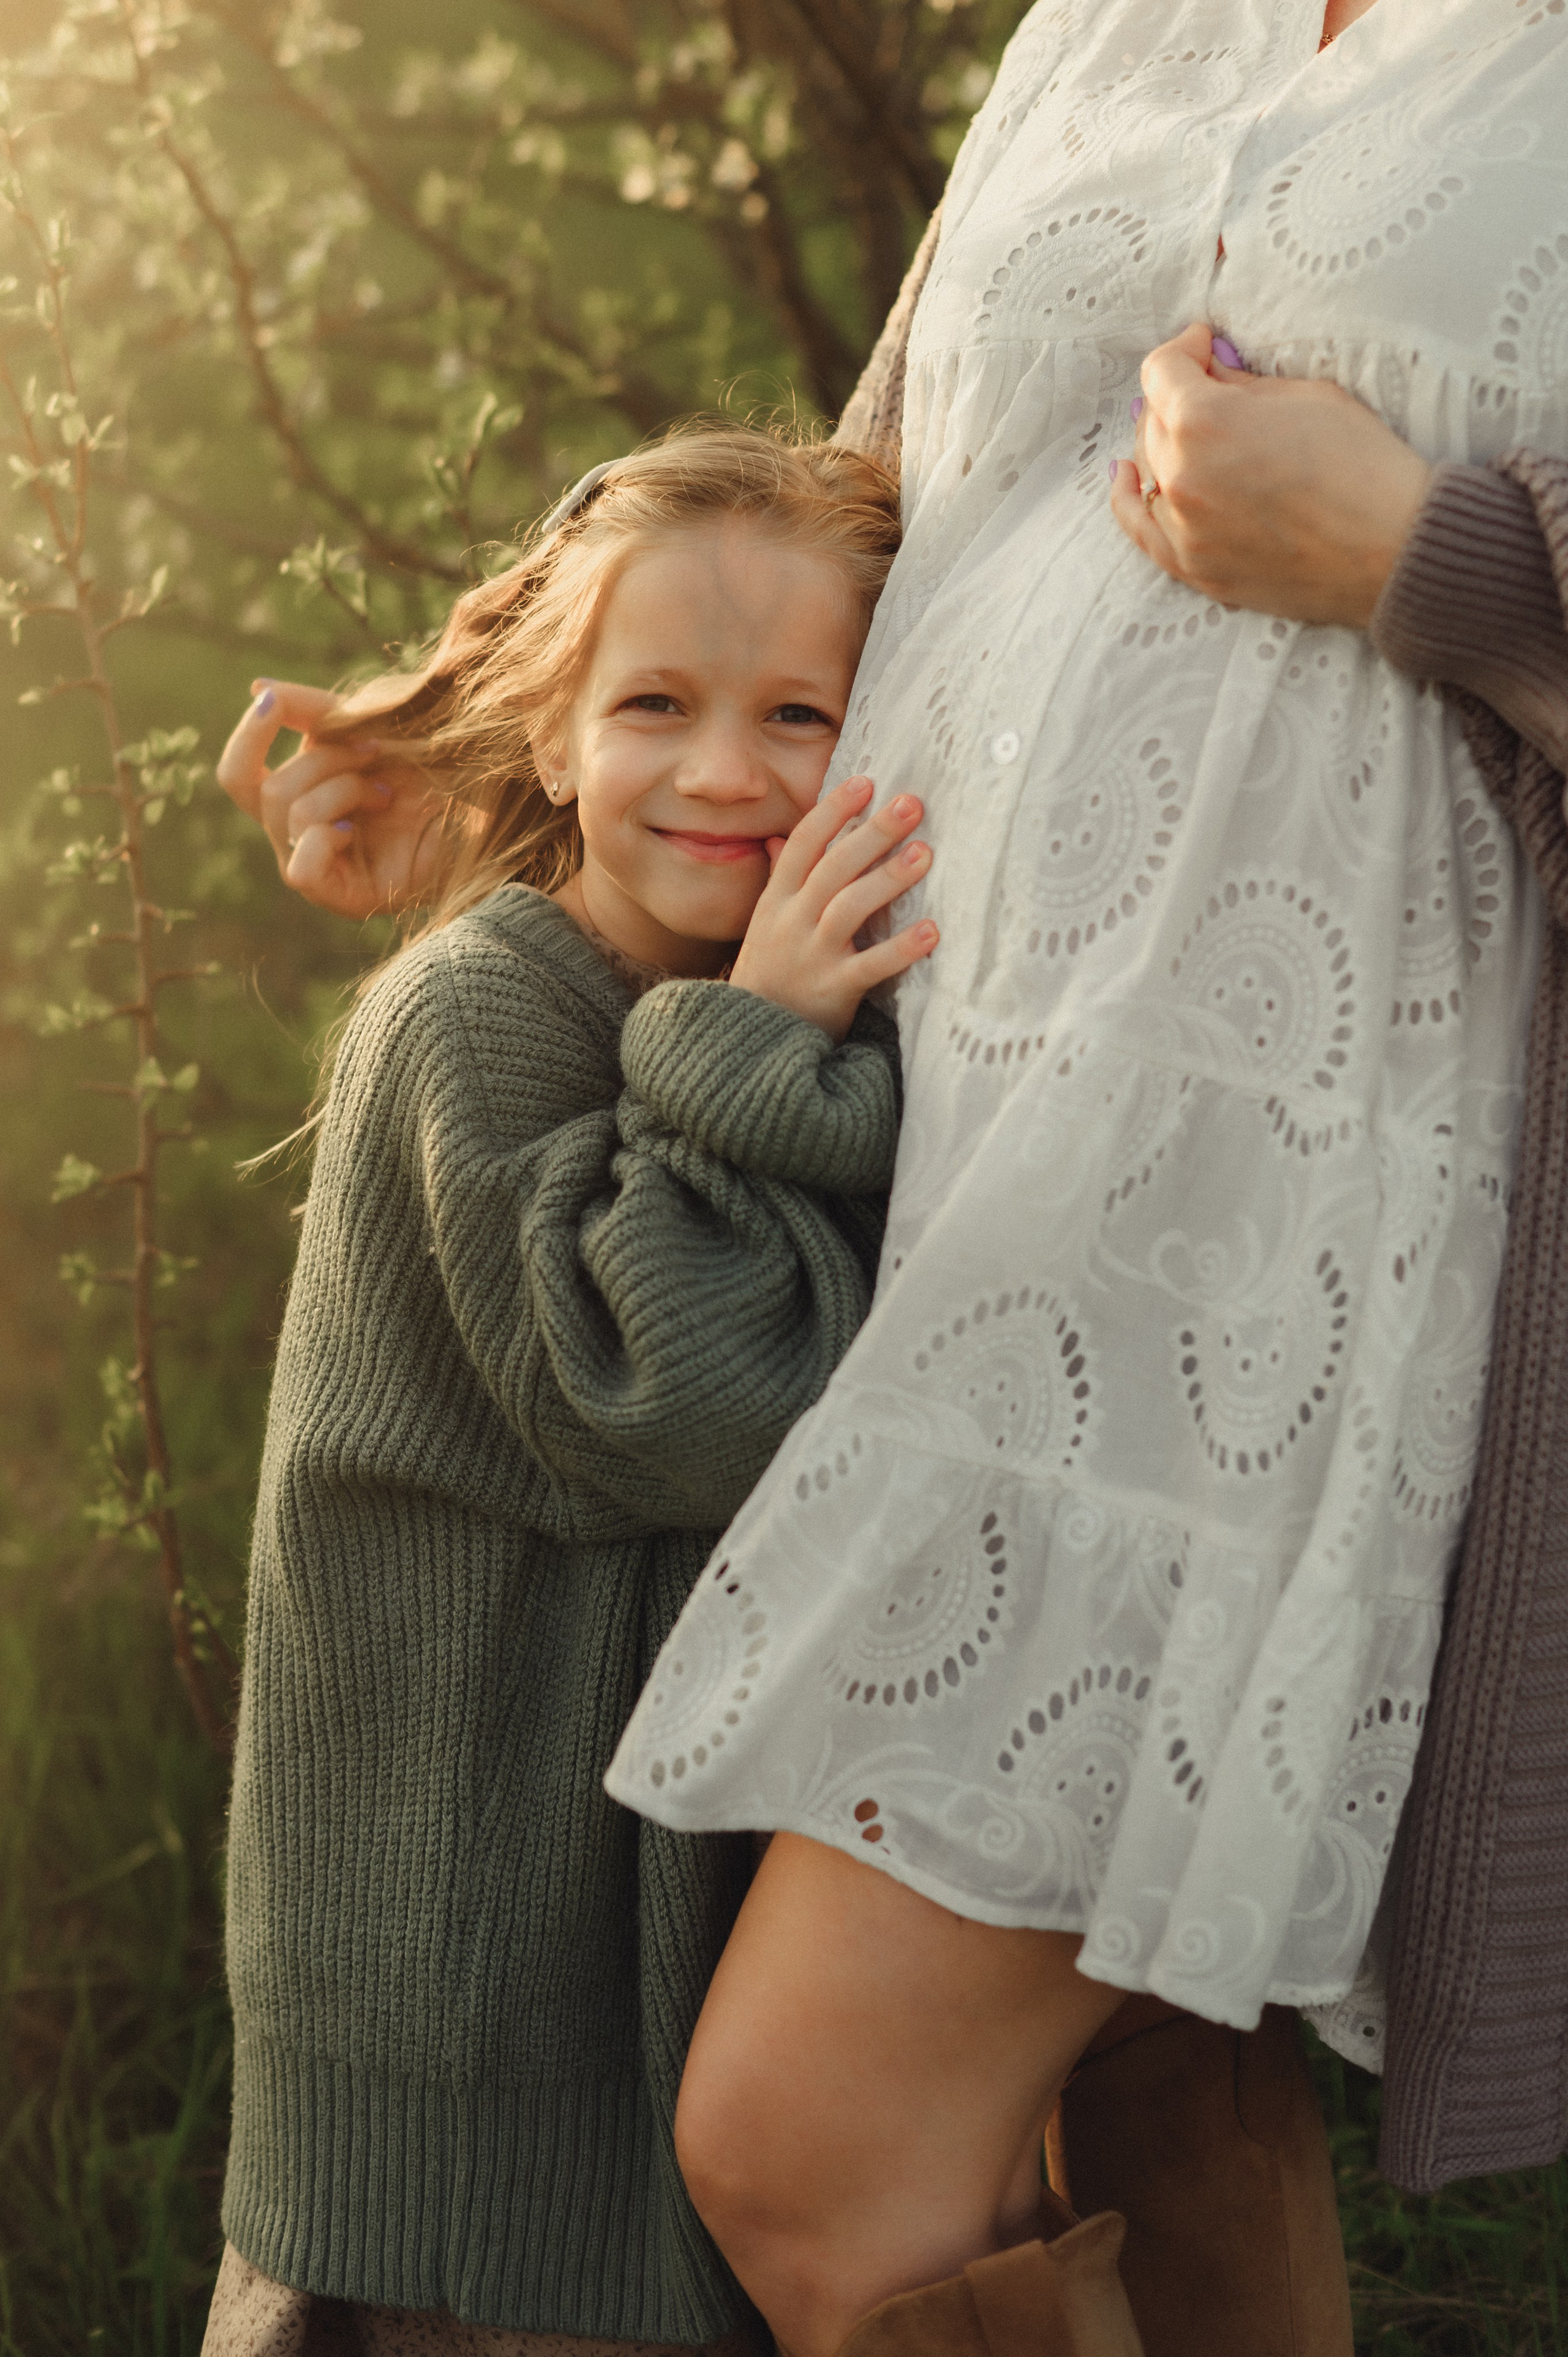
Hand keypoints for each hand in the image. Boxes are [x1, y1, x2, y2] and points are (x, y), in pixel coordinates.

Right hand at [216, 679, 443, 917]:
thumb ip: (312, 707)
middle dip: (323, 760)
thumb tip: (255, 689)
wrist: (494, 791)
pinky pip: (301, 870)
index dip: (246, 738)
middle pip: (268, 792)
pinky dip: (323, 839)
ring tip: (388, 794)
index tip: (273, 705)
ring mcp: (328, 866)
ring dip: (342, 790)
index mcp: (305, 788)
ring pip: (290, 818)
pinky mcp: (349, 897)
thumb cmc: (439, 756)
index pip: (240, 775)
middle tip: (376, 751)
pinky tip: (356, 828)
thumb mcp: (370, 719)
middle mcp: (307, 832)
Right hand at [728, 776, 937, 1039]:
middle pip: (832, 868)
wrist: (747, 1041)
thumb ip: (780, 880)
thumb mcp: (764, 923)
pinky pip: (869, 966)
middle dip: (872, 833)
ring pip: (848, 908)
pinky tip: (932, 931)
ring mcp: (810, 957)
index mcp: (775, 900)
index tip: (866, 783)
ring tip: (925, 854)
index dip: (833, 811)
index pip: (802, 844)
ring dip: (888, 879)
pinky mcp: (833, 991)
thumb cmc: (769, 973)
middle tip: (911, 805)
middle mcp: (790, 923)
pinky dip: (901, 949)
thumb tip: (781, 838)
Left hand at [1109, 323, 1432, 627]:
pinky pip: (1141, 529)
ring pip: (1149, 470)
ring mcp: (1182, 528)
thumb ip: (1242, 384)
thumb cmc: (1363, 465)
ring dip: (1167, 444)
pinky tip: (1127, 477)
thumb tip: (1208, 372)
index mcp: (1203, 422)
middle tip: (1214, 389)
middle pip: (1153, 419)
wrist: (1392, 551)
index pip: (1162, 369)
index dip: (1186, 349)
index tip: (1206, 346)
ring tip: (1190, 431)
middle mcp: (1179, 476)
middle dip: (1179, 396)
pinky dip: (1130, 499)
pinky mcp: (1194, 568)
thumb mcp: (1308, 395)